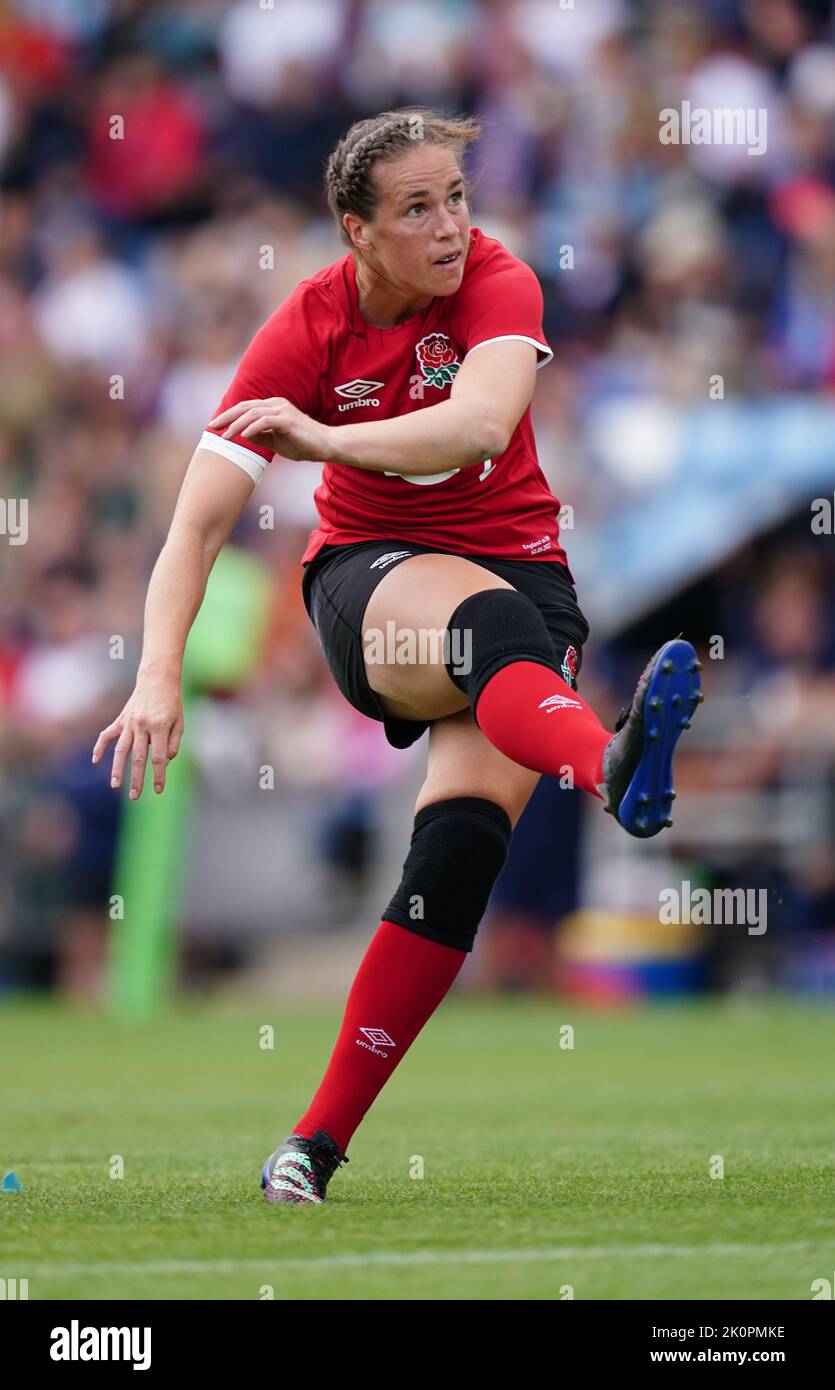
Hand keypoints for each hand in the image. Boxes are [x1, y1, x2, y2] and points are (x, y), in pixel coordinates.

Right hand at [92, 676, 183, 799]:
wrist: (157, 680)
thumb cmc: (172, 703)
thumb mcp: (180, 722)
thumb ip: (174, 743)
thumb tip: (165, 761)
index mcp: (160, 727)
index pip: (159, 757)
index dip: (159, 775)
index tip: (158, 790)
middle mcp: (142, 726)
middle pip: (138, 757)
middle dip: (137, 779)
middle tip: (135, 796)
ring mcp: (129, 722)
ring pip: (121, 749)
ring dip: (117, 769)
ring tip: (115, 785)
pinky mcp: (121, 719)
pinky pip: (107, 734)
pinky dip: (100, 747)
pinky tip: (95, 760)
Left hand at [207, 397, 331, 462]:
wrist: (326, 446)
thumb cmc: (304, 444)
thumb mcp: (276, 441)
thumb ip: (261, 436)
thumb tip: (243, 434)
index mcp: (273, 407)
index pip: (246, 408)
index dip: (229, 416)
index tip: (215, 426)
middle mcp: (276, 404)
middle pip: (245, 407)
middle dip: (226, 417)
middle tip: (212, 427)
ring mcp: (282, 410)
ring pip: (252, 414)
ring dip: (236, 425)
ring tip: (225, 437)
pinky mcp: (288, 420)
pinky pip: (265, 421)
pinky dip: (252, 428)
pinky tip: (243, 436)